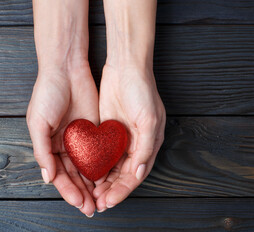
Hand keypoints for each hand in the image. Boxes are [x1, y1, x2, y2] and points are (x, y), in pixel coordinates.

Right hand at [26, 63, 98, 216]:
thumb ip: (42, 150)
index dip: (69, 191)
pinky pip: (100, 151)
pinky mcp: (96, 130)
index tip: (80, 203)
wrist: (67, 71)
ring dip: (94, 184)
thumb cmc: (48, 94)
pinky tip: (110, 177)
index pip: (61, 176)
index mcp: (49, 147)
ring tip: (102, 198)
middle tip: (93, 208)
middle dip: (84, 193)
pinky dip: (104, 165)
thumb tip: (48, 177)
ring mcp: (82, 139)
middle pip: (76, 176)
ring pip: (89, 167)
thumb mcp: (38, 123)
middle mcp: (66, 146)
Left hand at [93, 63, 165, 211]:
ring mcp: (122, 138)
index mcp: (149, 144)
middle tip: (97, 202)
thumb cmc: (142, 91)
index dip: (123, 189)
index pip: (136, 174)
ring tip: (91, 194)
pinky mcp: (109, 130)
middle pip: (124, 174)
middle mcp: (137, 144)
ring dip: (103, 181)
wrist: (126, 67)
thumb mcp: (149, 120)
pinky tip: (87, 174)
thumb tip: (139, 173)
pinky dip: (96, 165)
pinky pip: (103, 153)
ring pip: (112, 167)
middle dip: (112, 190)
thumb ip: (146, 148)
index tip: (109, 201)